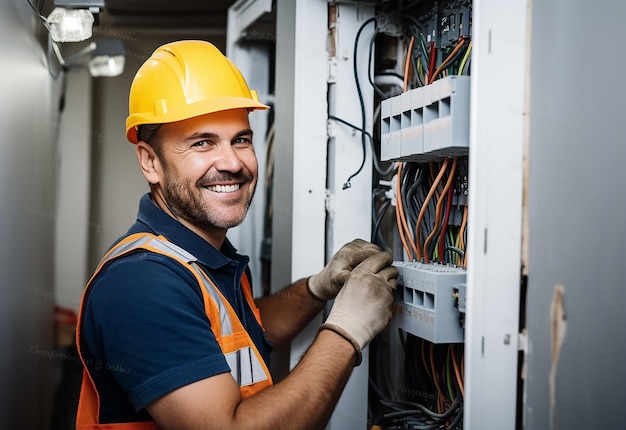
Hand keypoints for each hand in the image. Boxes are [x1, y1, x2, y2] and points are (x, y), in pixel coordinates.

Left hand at [307, 239, 382, 300]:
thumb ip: (352, 277)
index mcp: (348, 255)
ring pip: (374, 247)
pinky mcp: (354, 245)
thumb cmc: (332, 282)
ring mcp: (352, 245)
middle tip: (385, 270)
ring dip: (378, 257)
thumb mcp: (341, 282)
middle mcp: (349, 247)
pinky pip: (370, 247)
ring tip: (379, 268)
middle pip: (374, 250)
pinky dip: (374, 255)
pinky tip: (372, 264)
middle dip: (381, 260)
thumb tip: (364, 275)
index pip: (372, 254)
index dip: (382, 262)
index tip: (387, 270)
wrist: (325, 280)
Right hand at [319, 250, 397, 364]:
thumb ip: (363, 275)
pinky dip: (388, 300)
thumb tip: (374, 271)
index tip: (387, 258)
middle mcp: (375, 279)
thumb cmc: (345, 309)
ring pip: (394, 283)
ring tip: (381, 292)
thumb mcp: (349, 284)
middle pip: (391, 269)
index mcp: (362, 272)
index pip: (381, 256)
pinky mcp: (390, 304)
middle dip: (390, 271)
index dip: (386, 257)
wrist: (348, 327)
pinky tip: (378, 305)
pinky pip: (393, 298)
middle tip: (387, 275)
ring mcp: (384, 292)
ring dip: (391, 285)